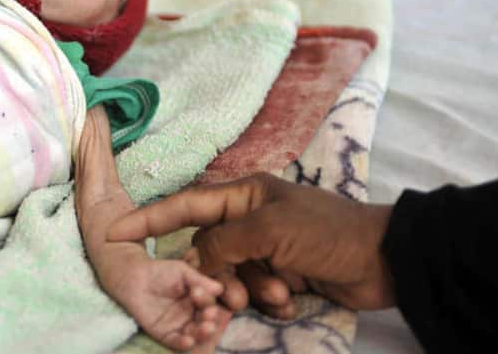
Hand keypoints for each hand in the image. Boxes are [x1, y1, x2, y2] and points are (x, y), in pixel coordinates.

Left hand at [96, 242, 223, 351]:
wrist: (135, 278)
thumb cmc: (161, 272)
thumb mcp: (182, 271)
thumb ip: (199, 280)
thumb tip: (219, 288)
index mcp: (199, 301)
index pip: (208, 304)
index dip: (207, 301)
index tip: (199, 294)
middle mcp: (192, 315)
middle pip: (205, 322)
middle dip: (209, 320)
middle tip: (209, 316)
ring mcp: (179, 326)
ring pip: (195, 334)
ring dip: (202, 333)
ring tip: (205, 328)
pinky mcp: (165, 334)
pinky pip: (177, 342)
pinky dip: (184, 343)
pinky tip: (188, 341)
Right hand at [106, 173, 396, 316]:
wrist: (382, 262)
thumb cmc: (326, 233)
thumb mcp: (270, 230)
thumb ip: (224, 243)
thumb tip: (193, 259)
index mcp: (243, 196)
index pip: (185, 205)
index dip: (148, 219)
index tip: (115, 232)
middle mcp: (248, 220)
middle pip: (207, 252)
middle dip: (220, 277)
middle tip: (233, 297)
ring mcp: (264, 249)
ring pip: (230, 277)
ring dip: (251, 291)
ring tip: (279, 294)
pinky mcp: (279, 275)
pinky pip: (254, 292)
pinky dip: (268, 301)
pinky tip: (292, 300)